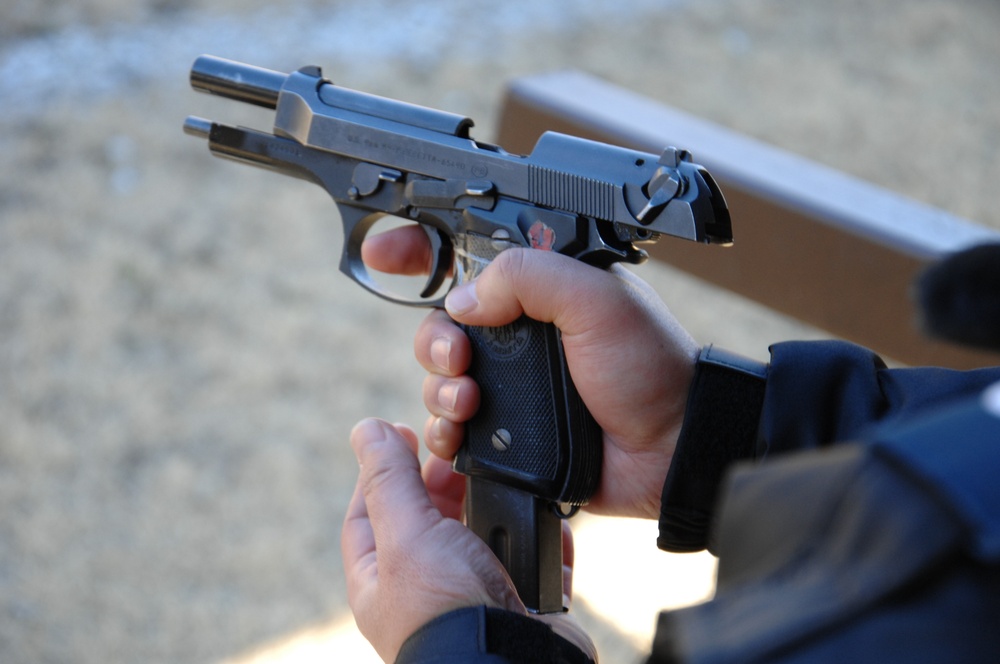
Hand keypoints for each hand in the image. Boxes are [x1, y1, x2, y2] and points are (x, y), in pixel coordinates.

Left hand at [342, 418, 594, 660]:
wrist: (513, 663)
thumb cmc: (448, 608)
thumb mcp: (407, 532)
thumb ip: (389, 479)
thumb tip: (365, 427)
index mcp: (382, 580)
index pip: (368, 512)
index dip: (382, 469)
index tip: (404, 433)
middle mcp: (424, 590)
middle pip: (427, 519)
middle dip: (443, 482)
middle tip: (459, 452)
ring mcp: (474, 596)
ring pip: (482, 536)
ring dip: (495, 506)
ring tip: (502, 476)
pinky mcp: (521, 602)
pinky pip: (531, 557)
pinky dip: (538, 534)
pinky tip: (543, 513)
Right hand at [364, 229, 698, 518]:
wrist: (672, 447)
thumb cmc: (649, 366)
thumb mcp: (596, 298)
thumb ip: (527, 277)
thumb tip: (462, 301)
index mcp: (539, 288)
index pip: (466, 257)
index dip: (418, 251)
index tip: (381, 253)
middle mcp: (519, 333)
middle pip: (440, 325)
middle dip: (432, 341)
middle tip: (456, 358)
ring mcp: (511, 385)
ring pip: (438, 378)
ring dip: (438, 388)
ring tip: (467, 401)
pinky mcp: (508, 433)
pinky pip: (452, 428)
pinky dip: (444, 431)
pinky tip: (458, 435)